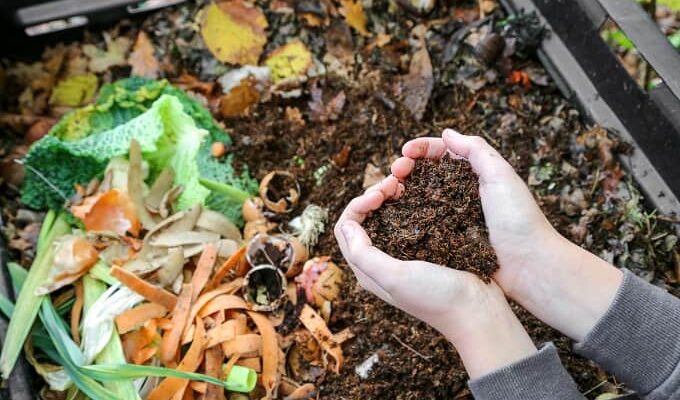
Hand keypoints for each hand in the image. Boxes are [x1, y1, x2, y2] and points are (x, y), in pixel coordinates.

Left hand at [334, 176, 535, 377]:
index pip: (346, 228)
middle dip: (373, 195)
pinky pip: (408, 219)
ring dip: (389, 196)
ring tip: (404, 184)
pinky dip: (408, 202)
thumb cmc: (436, 297)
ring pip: (385, 216)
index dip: (358, 204)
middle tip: (394, 183)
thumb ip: (364, 254)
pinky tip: (420, 193)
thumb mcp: (395, 277)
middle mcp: (381, 262)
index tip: (380, 194)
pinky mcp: (424, 248)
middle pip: (363, 219)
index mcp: (367, 270)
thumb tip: (347, 225)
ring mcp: (403, 254)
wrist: (478, 310)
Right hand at [392, 129, 622, 340]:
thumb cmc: (519, 219)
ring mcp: (451, 217)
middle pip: (425, 173)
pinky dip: (406, 215)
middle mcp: (461, 193)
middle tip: (394, 172)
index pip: (442, 153)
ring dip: (402, 189)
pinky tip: (395, 213)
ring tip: (389, 190)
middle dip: (406, 167)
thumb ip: (476, 150)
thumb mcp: (501, 175)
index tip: (405, 152)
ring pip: (419, 197)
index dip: (421, 149)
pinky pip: (422, 223)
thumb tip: (446, 133)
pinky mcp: (446, 239)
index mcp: (475, 174)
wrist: (528, 266)